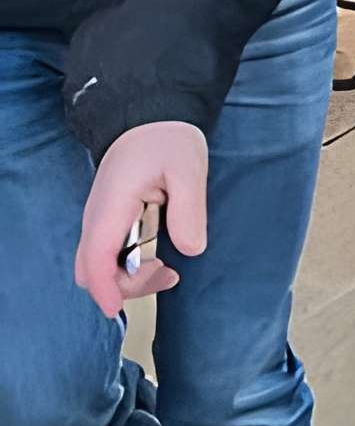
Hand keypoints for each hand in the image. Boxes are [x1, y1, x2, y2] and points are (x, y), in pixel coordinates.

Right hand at [75, 122, 205, 315]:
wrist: (150, 117)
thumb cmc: (168, 140)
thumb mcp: (188, 169)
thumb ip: (189, 209)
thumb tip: (191, 250)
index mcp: (112, 206)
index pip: (95, 257)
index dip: (104, 287)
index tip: (116, 309)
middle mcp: (97, 218)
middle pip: (91, 271)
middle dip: (123, 286)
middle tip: (168, 274)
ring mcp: (100, 220)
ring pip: (97, 266)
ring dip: (127, 277)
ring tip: (169, 269)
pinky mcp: (108, 221)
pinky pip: (107, 254)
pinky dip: (127, 265)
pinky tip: (157, 257)